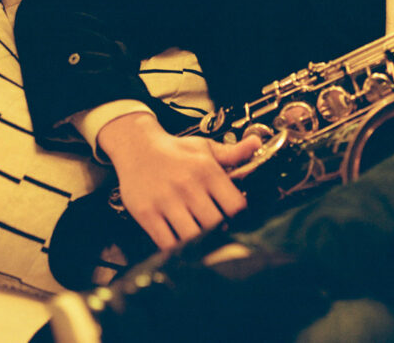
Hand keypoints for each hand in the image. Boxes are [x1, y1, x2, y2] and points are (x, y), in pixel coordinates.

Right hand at [97, 112, 260, 249]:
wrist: (136, 147)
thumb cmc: (175, 151)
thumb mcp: (205, 147)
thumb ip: (233, 152)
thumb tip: (257, 144)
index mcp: (206, 170)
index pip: (235, 204)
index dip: (240, 216)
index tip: (236, 219)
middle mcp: (187, 186)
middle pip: (214, 223)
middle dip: (220, 231)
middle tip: (218, 232)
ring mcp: (165, 201)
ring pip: (192, 236)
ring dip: (199, 243)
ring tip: (202, 240)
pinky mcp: (146, 214)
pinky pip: (166, 242)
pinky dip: (177, 248)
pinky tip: (182, 244)